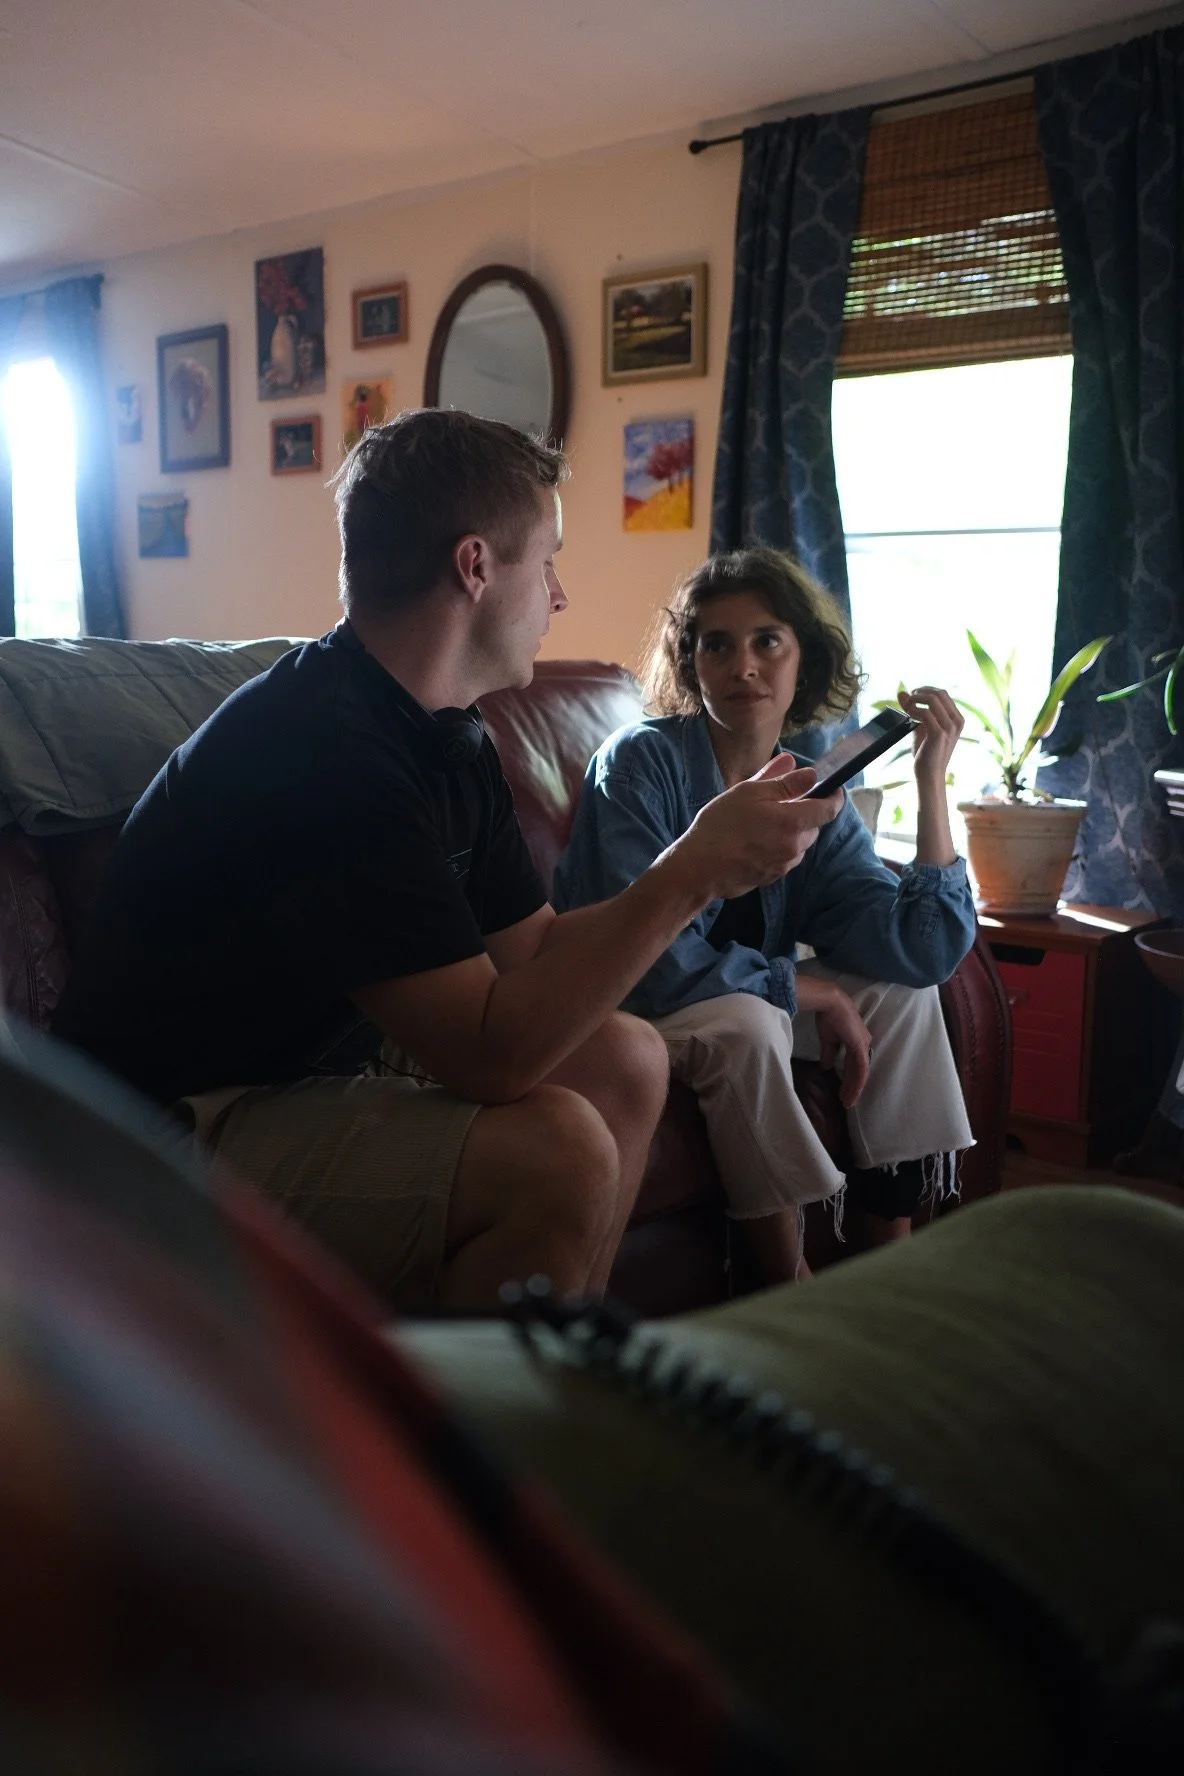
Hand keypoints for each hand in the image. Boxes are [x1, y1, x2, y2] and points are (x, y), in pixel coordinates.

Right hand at [679, 758, 843, 901]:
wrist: (699, 868)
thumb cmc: (720, 826)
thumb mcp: (749, 793)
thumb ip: (782, 782)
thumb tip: (808, 773)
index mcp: (793, 822)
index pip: (830, 808)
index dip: (833, 796)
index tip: (830, 787)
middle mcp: (795, 846)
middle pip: (813, 825)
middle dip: (803, 812)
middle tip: (777, 802)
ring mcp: (784, 865)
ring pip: (799, 842)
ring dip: (789, 831)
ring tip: (761, 824)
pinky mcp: (773, 877)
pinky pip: (785, 857)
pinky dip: (778, 846)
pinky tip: (754, 842)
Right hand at [813, 984, 871, 1107]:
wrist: (829, 1002)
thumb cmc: (828, 1017)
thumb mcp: (828, 1039)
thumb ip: (829, 1053)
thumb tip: (827, 1066)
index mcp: (857, 1041)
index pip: (855, 1065)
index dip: (850, 1079)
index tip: (842, 1092)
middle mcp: (864, 1044)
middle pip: (860, 1071)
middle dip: (853, 1087)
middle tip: (846, 1102)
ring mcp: (863, 1045)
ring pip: (862, 1072)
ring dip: (854, 1088)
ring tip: (847, 1101)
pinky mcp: (860, 1046)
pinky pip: (861, 1069)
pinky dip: (857, 1082)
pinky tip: (852, 1092)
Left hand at [900, 685, 963, 791]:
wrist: (930, 775)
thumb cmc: (926, 753)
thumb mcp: (920, 727)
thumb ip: (913, 709)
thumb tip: (901, 692)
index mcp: (957, 719)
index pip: (943, 694)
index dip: (925, 690)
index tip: (911, 695)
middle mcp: (956, 721)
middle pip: (939, 693)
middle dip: (920, 692)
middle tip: (907, 699)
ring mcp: (949, 727)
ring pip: (932, 700)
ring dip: (915, 700)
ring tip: (906, 707)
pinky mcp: (939, 734)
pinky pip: (925, 713)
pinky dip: (913, 710)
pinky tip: (908, 716)